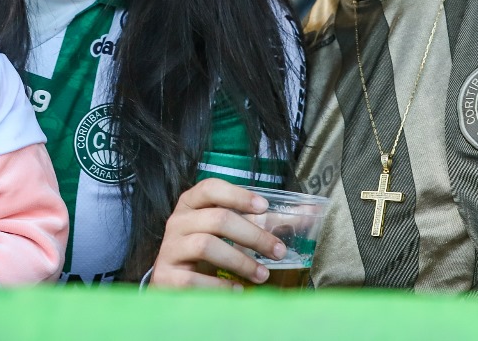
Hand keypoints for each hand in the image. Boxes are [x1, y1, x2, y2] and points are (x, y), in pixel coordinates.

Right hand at [150, 178, 284, 288]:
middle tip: (278, 251)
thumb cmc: (204, 250)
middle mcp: (177, 222)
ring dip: (241, 261)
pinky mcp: (166, 276)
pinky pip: (194, 279)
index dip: (237, 195)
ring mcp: (169, 249)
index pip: (210, 188)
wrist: (170, 281)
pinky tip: (236, 290)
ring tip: (262, 275)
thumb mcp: (226, 230)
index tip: (264, 207)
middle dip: (253, 235)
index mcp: (190, 204)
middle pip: (218, 219)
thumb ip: (263, 221)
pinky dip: (219, 285)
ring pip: (207, 246)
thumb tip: (311, 213)